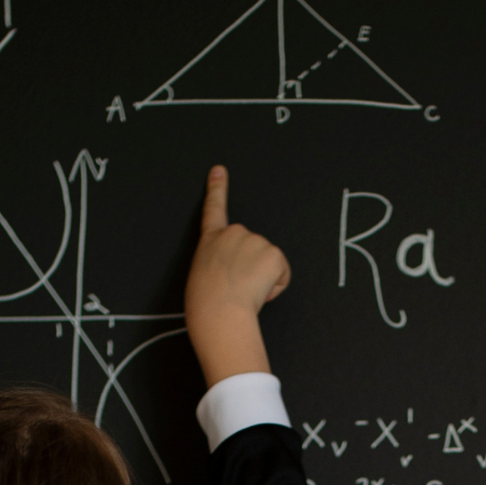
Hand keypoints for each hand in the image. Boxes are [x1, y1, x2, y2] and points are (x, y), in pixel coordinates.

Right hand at [184, 166, 290, 389]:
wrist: (218, 312)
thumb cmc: (206, 305)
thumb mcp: (203, 276)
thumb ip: (220, 264)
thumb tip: (236, 276)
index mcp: (212, 240)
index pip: (214, 209)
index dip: (217, 189)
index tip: (219, 171)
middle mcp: (233, 233)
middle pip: (253, 249)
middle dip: (251, 268)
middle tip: (236, 287)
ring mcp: (255, 240)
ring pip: (268, 264)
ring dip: (262, 280)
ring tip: (244, 292)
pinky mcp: (273, 253)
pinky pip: (282, 274)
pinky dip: (276, 286)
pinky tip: (258, 292)